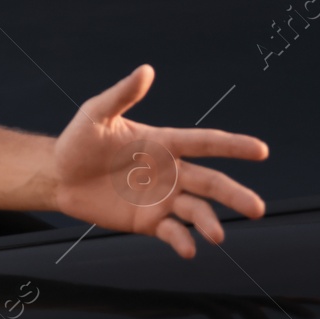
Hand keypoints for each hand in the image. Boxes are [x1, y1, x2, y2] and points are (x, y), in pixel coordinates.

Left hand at [52, 64, 267, 257]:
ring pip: (197, 211)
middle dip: (235, 195)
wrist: (58, 175)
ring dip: (209, 223)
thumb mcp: (96, 114)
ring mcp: (162, 199)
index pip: (206, 143)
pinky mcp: (148, 222)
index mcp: (165, 144)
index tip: (261, 150)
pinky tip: (188, 248)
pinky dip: (182, 240)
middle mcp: (172, 172)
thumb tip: (146, 70)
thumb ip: (122, 95)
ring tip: (216, 235)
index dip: (234, 146)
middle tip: (257, 209)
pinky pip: (172, 232)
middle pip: (211, 183)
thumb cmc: (79, 140)